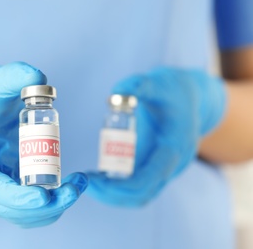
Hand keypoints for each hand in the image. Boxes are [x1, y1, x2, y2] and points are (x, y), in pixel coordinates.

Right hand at [0, 62, 87, 227]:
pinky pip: (23, 205)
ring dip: (49, 208)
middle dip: (41, 206)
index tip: (44, 197)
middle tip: (74, 190)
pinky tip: (68, 186)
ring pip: (16, 213)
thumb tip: (39, 79)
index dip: (14, 197)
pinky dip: (47, 203)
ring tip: (76, 186)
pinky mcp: (2, 182)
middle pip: (3, 207)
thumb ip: (14, 76)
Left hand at [87, 67, 225, 206]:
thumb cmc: (174, 91)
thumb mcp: (159, 83)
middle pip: (142, 194)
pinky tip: (99, 177)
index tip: (92, 180)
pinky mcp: (157, 167)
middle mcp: (173, 165)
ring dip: (113, 194)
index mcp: (174, 147)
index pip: (147, 179)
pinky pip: (138, 186)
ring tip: (87, 181)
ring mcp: (166, 169)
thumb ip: (138, 86)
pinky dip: (118, 187)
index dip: (119, 186)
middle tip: (83, 182)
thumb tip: (115, 93)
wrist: (195, 98)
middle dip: (111, 194)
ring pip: (140, 194)